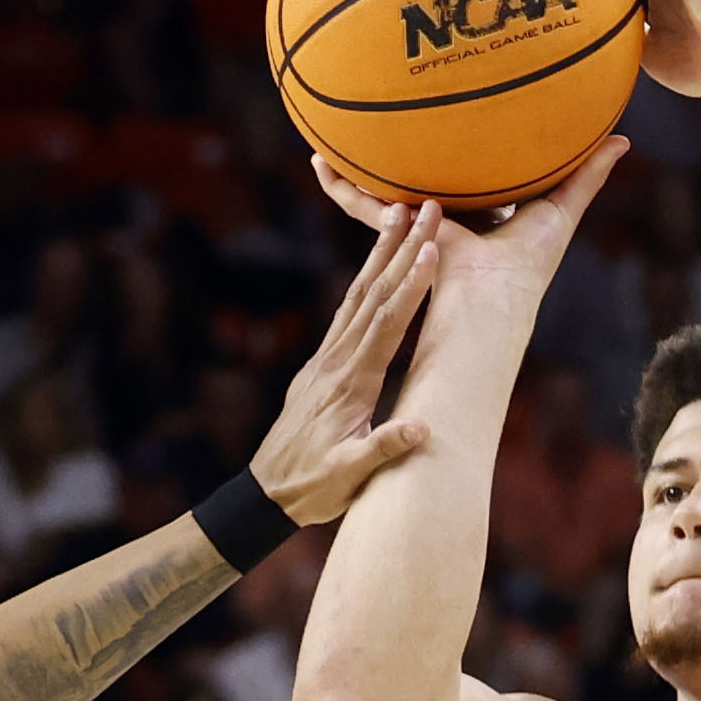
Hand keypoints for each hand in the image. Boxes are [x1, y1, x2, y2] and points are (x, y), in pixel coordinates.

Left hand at [245, 202, 441, 524]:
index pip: (387, 323)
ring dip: (381, 254)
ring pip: (357, 295)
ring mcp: (325, 360)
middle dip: (402, 249)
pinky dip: (364, 282)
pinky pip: (346, 313)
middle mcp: (336, 362)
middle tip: (426, 208)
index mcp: (351, 383)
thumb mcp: (348, 476)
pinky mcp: (321, 365)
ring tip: (398, 214)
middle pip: (374, 294)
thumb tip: (422, 429)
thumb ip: (382, 450)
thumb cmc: (313, 488)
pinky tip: (375, 266)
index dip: (411, 285)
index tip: (433, 248)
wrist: (268, 493)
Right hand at [306, 139, 629, 314]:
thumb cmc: (530, 264)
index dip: (454, 153)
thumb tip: (620, 138)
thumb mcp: (560, 208)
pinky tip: (321, 164)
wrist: (495, 296)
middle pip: (414, 179)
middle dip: (394, 157)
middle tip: (379, 123)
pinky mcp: (396, 233)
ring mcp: (415, 227)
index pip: (462, 176)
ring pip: (378, 191)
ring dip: (353, 169)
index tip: (442, 126)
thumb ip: (584, 174)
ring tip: (328, 141)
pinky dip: (342, 189)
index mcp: (478, 213)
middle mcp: (443, 217)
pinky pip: (362, 206)